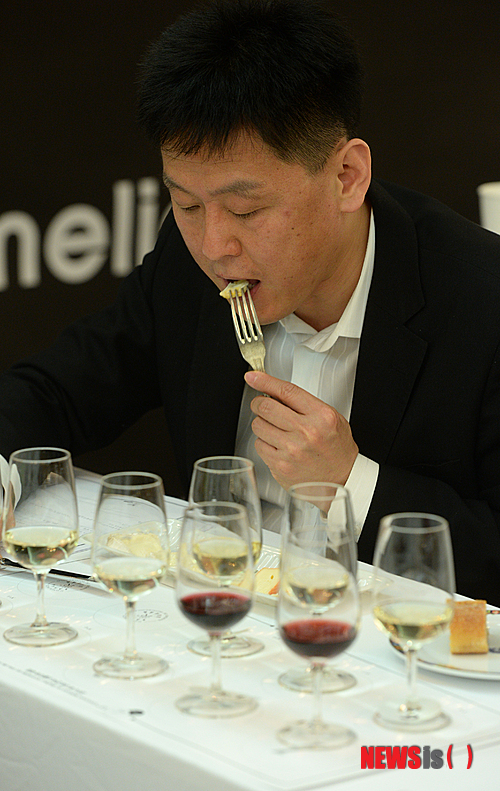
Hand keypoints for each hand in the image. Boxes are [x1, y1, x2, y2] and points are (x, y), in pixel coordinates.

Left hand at [244, 371, 358, 490]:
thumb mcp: (331, 418)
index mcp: (321, 416)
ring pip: (258, 425)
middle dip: (259, 403)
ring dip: (262, 424)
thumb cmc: (336, 449)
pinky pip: (259, 445)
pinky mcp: (280, 466)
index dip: (265, 381)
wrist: (341, 480)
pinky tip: (277, 445)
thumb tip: (274, 391)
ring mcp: (292, 450)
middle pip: (266, 407)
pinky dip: (264, 442)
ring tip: (275, 429)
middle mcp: (306, 432)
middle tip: (262, 405)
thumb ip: (305, 403)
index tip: (253, 377)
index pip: (286, 391)